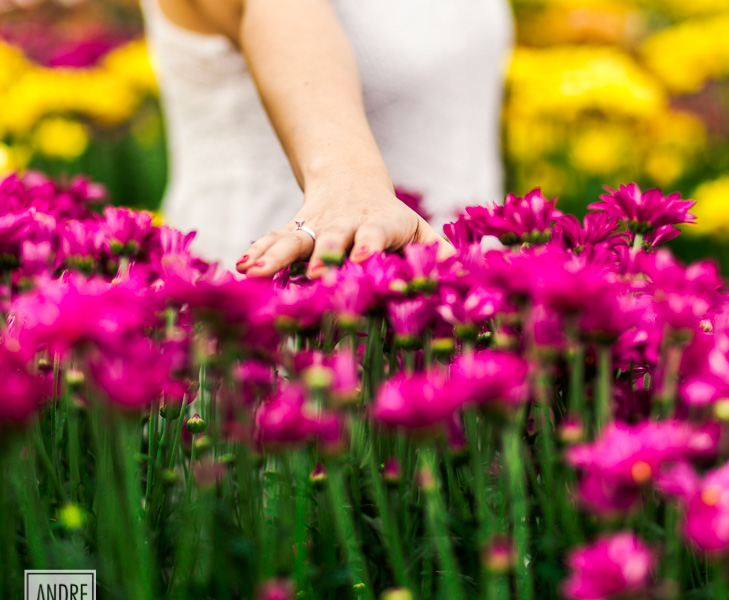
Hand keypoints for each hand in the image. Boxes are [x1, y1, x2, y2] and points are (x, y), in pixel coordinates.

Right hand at [235, 185, 452, 278]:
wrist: (350, 180)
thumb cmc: (392, 221)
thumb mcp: (419, 231)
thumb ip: (441, 254)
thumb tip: (469, 275)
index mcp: (381, 223)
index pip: (376, 233)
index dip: (369, 245)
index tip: (363, 258)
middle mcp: (345, 222)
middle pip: (332, 236)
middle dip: (323, 254)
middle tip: (316, 274)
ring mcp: (315, 226)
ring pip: (295, 238)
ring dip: (277, 255)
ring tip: (257, 272)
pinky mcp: (293, 231)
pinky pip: (273, 241)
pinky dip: (258, 253)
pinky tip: (243, 269)